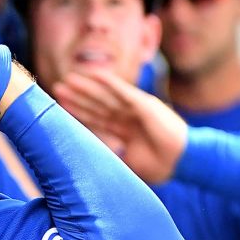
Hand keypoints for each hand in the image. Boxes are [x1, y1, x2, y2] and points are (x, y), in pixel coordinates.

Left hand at [50, 68, 187, 183]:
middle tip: (57, 87)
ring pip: (106, 95)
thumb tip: (89, 161)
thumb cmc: (160, 165)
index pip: (97, 118)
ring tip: (68, 80)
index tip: (60, 105)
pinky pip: (123, 90)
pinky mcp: (145, 104)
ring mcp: (136, 108)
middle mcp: (129, 116)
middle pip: (97, 104)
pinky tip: (94, 74)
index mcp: (125, 130)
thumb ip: (111, 156)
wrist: (182, 161)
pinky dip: (109, 81)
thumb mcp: (127, 162)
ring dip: (87, 87)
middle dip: (78, 96)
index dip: (79, 111)